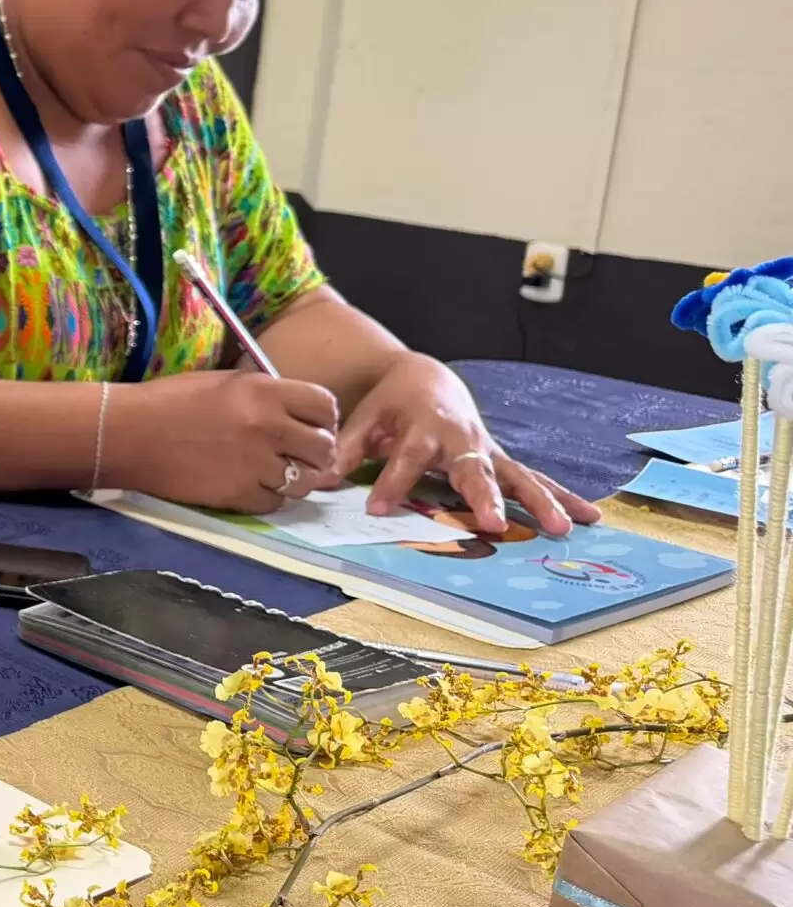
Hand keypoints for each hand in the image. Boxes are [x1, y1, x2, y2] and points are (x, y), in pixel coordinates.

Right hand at [111, 369, 340, 511]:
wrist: (129, 433)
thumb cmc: (171, 401)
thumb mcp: (226, 383)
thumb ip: (265, 396)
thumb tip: (295, 413)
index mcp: (265, 392)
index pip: (325, 405)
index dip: (323, 418)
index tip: (311, 425)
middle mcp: (268, 427)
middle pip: (324, 447)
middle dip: (316, 453)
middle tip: (298, 455)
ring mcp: (255, 464)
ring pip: (305, 481)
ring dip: (295, 479)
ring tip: (274, 474)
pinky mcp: (238, 494)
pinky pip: (276, 503)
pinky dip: (267, 497)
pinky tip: (249, 486)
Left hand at [334, 353, 596, 536]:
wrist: (425, 379)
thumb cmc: (391, 405)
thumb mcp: (363, 421)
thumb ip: (344, 450)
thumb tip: (317, 481)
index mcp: (422, 427)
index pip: (407, 458)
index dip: (393, 483)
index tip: (377, 510)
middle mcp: (461, 439)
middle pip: (473, 469)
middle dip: (484, 496)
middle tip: (495, 525)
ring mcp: (487, 451)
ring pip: (518, 476)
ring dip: (540, 501)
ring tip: (563, 527)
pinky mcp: (501, 461)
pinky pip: (534, 480)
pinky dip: (561, 497)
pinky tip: (590, 517)